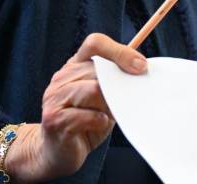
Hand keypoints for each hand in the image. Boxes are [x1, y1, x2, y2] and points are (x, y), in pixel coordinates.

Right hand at [6, 33, 146, 181]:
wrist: (56, 153)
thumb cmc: (85, 123)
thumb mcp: (102, 99)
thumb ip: (113, 83)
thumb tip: (141, 70)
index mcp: (74, 67)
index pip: (95, 44)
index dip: (119, 51)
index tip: (141, 66)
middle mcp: (61, 78)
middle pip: (99, 71)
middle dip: (117, 88)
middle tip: (123, 103)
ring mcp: (55, 97)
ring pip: (94, 90)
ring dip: (108, 105)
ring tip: (108, 116)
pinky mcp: (55, 119)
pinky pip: (88, 115)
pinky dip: (100, 121)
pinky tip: (99, 125)